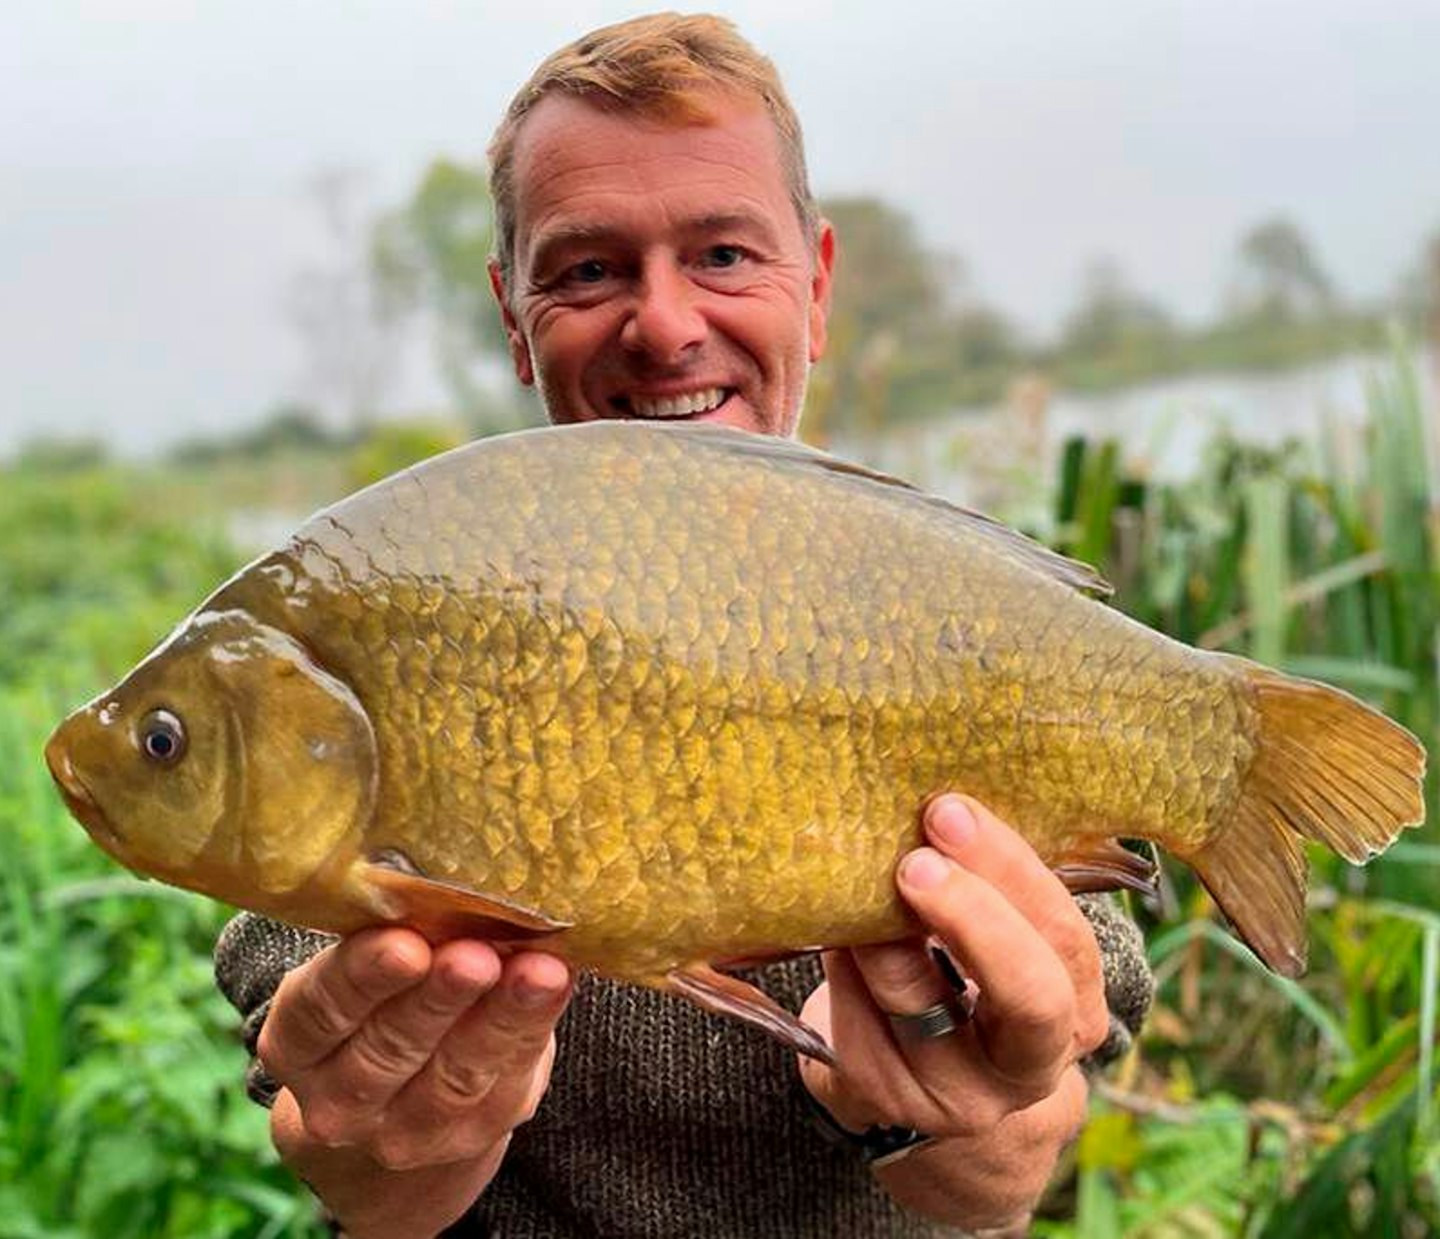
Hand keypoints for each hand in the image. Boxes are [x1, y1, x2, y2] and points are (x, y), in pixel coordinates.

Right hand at [258, 927, 571, 1238]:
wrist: (397, 1096)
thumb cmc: (384, 994)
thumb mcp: (365, 964)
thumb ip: (397, 930)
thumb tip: (455, 877)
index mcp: (298, 1040)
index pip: (321, 1010)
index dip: (363, 976)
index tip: (404, 943)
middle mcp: (339, 1098)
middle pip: (388, 1047)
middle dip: (438, 998)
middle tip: (473, 955)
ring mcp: (405, 1129)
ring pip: (454, 1075)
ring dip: (500, 1018)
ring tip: (534, 971)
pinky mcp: (475, 1134)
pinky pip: (507, 1082)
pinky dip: (534, 1028)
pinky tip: (556, 984)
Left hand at [798, 795, 1107, 1227]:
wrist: (932, 1082)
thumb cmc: (971, 976)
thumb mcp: (1001, 939)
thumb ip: (991, 887)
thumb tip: (937, 797)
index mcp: (1071, 1012)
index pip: (1064, 942)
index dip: (1012, 873)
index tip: (950, 813)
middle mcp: (1027, 1067)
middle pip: (1028, 995)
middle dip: (973, 915)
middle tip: (915, 860)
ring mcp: (954, 1092)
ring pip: (919, 1003)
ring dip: (881, 931)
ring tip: (853, 876)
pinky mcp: (882, 1097)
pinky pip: (856, 1020)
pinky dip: (841, 964)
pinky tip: (832, 926)